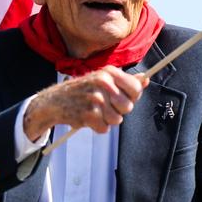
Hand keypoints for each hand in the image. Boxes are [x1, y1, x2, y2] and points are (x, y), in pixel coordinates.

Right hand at [24, 67, 148, 139]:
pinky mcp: (88, 114)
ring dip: (107, 120)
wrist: (55, 101)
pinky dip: (97, 127)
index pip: (136, 89)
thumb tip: (146, 80)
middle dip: (118, 111)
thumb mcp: (103, 79)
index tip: (122, 98)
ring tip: (95, 112)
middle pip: (127, 107)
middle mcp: (103, 83)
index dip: (132, 98)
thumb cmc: (84, 90)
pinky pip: (104, 128)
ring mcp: (95, 98)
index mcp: (109, 72)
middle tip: (105, 106)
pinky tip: (87, 118)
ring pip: (117, 120)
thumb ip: (125, 81)